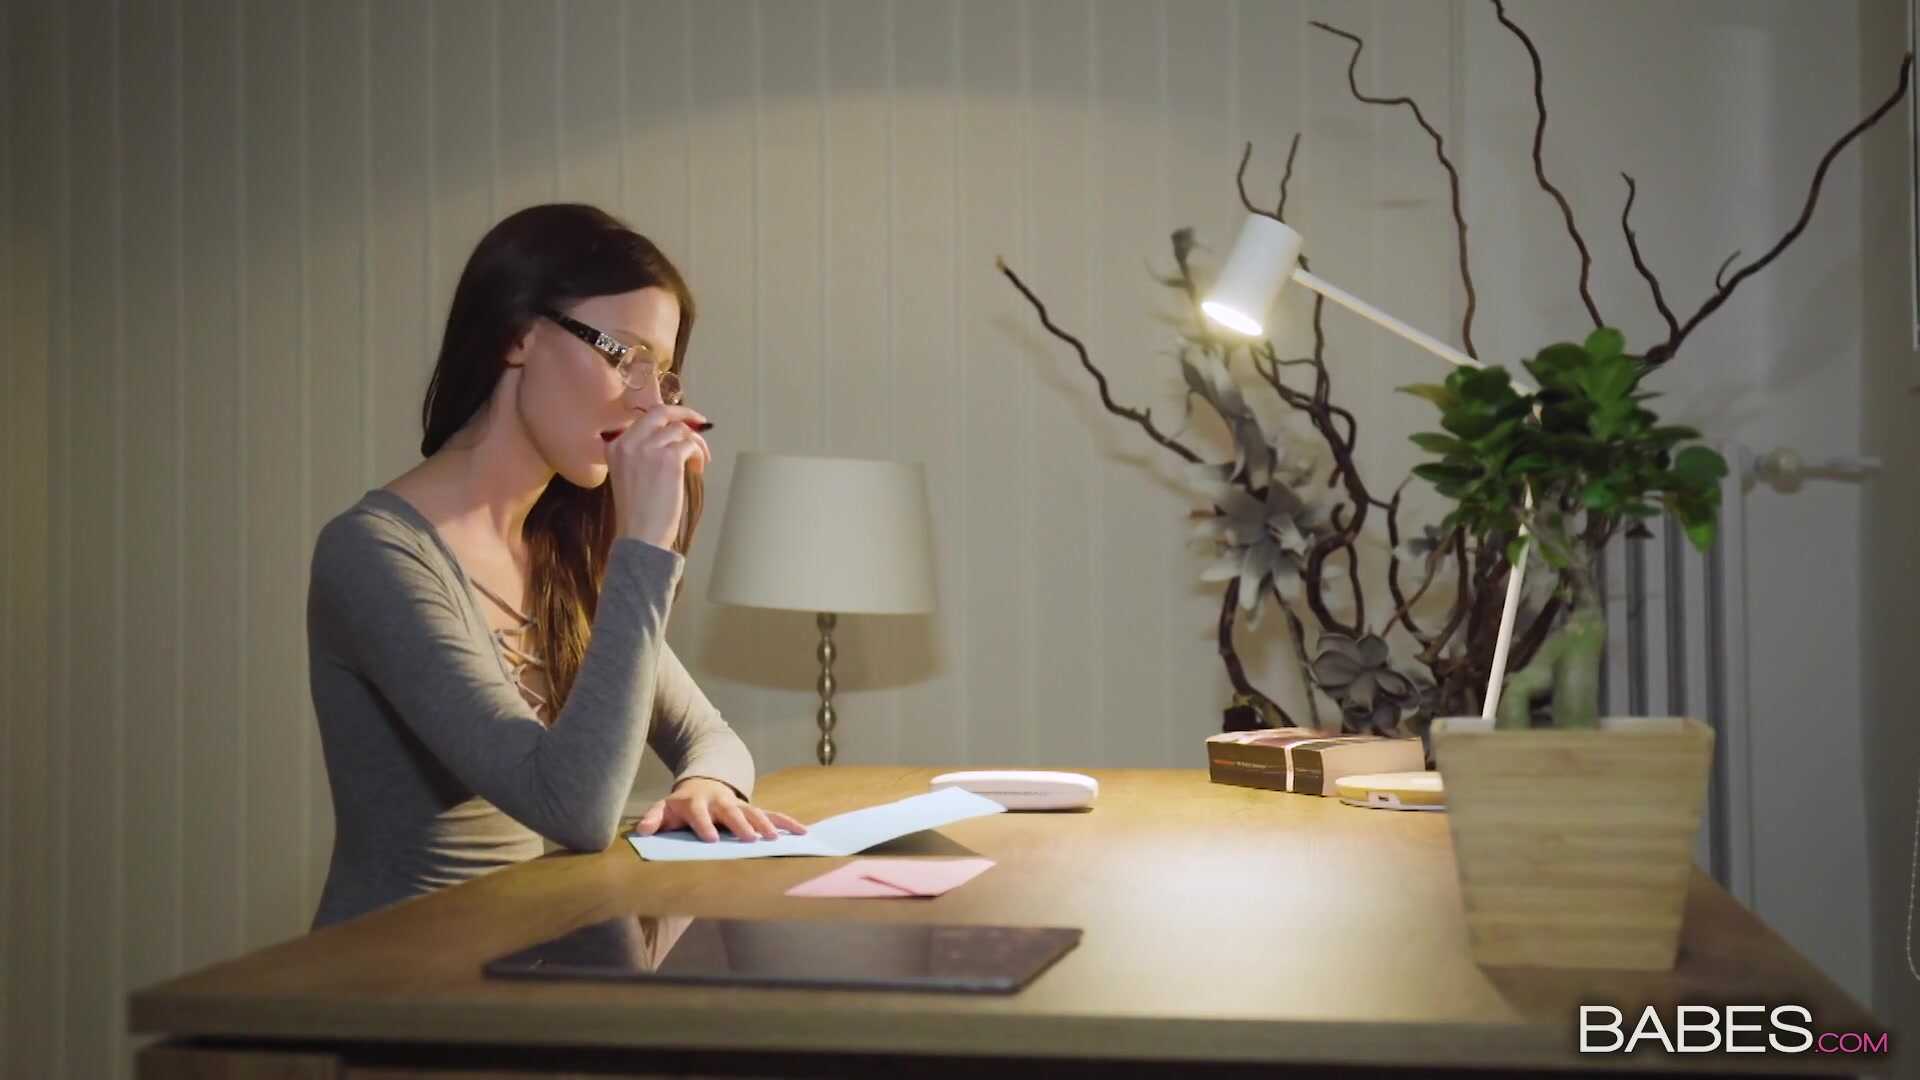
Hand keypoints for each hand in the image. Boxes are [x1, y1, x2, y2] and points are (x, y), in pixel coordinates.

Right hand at [607, 405, 713, 549]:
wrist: (640, 535)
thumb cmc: (637, 512)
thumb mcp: (627, 475)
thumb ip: (641, 453)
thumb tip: (674, 436)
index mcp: (615, 446)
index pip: (643, 418)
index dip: (667, 418)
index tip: (681, 424)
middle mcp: (628, 442)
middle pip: (661, 412)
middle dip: (684, 414)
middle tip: (700, 423)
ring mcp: (648, 448)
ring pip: (680, 430)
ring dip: (696, 443)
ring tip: (700, 460)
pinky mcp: (668, 459)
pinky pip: (690, 445)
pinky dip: (699, 454)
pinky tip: (698, 469)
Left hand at [629, 777, 808, 842]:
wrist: (703, 783)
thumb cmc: (681, 805)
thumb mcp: (664, 809)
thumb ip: (654, 819)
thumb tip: (641, 831)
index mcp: (696, 802)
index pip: (698, 813)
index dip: (704, 825)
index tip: (711, 840)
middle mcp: (720, 801)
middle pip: (731, 812)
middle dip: (741, 824)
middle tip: (750, 839)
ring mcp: (739, 804)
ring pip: (754, 812)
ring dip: (765, 824)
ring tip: (774, 838)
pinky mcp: (752, 809)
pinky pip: (772, 814)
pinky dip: (787, 822)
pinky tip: (801, 832)